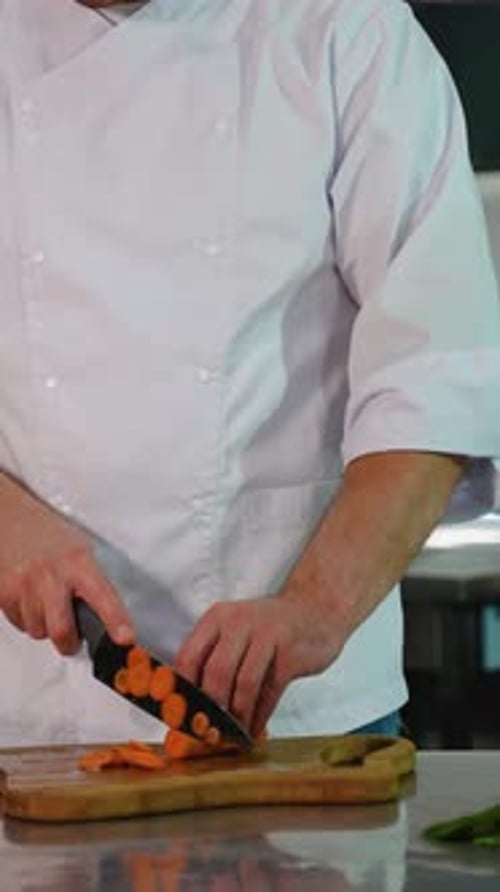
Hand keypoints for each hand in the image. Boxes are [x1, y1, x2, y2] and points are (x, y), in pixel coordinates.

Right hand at [0, 474, 134, 654]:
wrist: (10, 519)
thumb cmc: (49, 535)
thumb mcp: (80, 550)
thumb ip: (93, 582)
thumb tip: (111, 617)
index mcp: (78, 562)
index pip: (103, 596)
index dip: (116, 620)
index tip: (126, 638)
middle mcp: (51, 575)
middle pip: (61, 630)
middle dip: (69, 643)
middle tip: (73, 639)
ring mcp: (24, 585)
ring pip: (38, 631)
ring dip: (45, 627)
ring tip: (48, 606)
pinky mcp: (4, 593)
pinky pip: (19, 624)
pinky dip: (27, 620)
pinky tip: (31, 600)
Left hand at [174, 591, 341, 737]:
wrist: (315, 610)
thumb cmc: (267, 629)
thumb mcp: (234, 630)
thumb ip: (212, 657)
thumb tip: (188, 703)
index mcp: (217, 618)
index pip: (189, 656)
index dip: (183, 691)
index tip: (182, 715)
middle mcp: (239, 622)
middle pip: (216, 671)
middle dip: (211, 707)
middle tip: (208, 731)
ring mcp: (268, 635)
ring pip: (245, 683)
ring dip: (238, 715)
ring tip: (233, 734)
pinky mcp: (291, 653)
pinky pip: (270, 691)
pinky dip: (260, 715)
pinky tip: (254, 728)